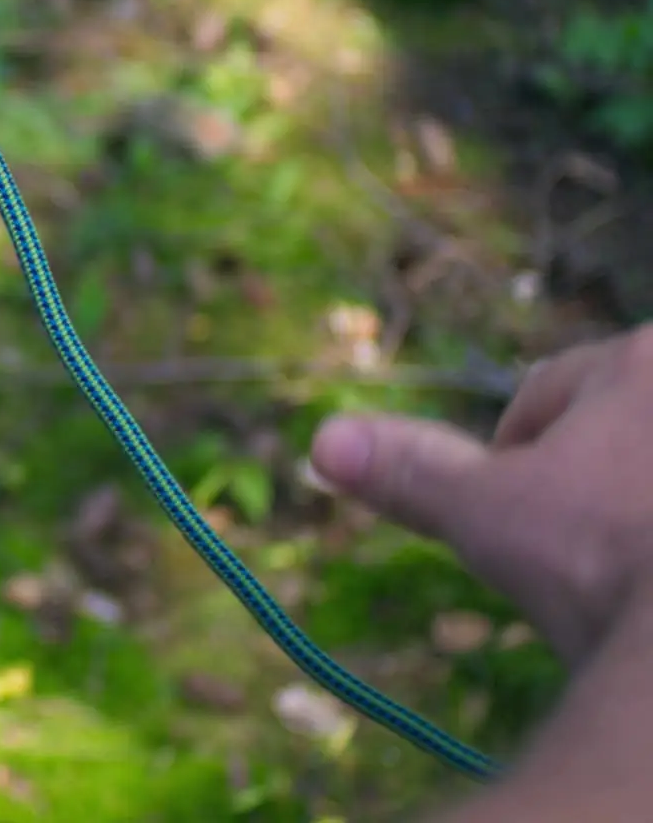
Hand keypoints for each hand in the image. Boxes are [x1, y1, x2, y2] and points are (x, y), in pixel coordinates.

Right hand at [311, 324, 652, 662]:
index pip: (551, 395)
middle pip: (628, 427)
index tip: (527, 531)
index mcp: (641, 361)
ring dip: (647, 508)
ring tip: (638, 582)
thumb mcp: (492, 519)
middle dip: (604, 482)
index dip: (521, 465)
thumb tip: (323, 441)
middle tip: (591, 561)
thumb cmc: (609, 567)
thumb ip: (414, 471)